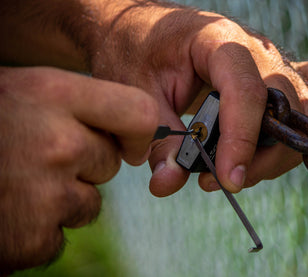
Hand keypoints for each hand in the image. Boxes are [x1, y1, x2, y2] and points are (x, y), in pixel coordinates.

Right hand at [0, 66, 157, 272]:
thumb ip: (78, 106)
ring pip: (90, 203)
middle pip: (110, 163)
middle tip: (40, 157)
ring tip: (17, 184)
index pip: (139, 113)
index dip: (141, 131)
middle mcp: (57, 142)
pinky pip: (61, 235)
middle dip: (86, 164)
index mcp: (54, 94)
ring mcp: (46, 195)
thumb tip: (132, 131)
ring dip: (63, 199)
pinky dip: (39, 229)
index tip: (130, 140)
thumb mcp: (25, 91)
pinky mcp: (32, 239)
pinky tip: (7, 211)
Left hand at [87, 3, 307, 194]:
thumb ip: (158, 141)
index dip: (242, 140)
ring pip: (303, 112)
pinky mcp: (277, 75)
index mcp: (218, 39)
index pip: (247, 91)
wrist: (145, 31)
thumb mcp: (139, 94)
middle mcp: (256, 49)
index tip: (228, 180)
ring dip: (281, 151)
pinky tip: (302, 136)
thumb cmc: (137, 52)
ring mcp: (272, 60)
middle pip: (286, 106)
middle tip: (225, 181)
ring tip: (237, 169)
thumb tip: (169, 184)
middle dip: (264, 155)